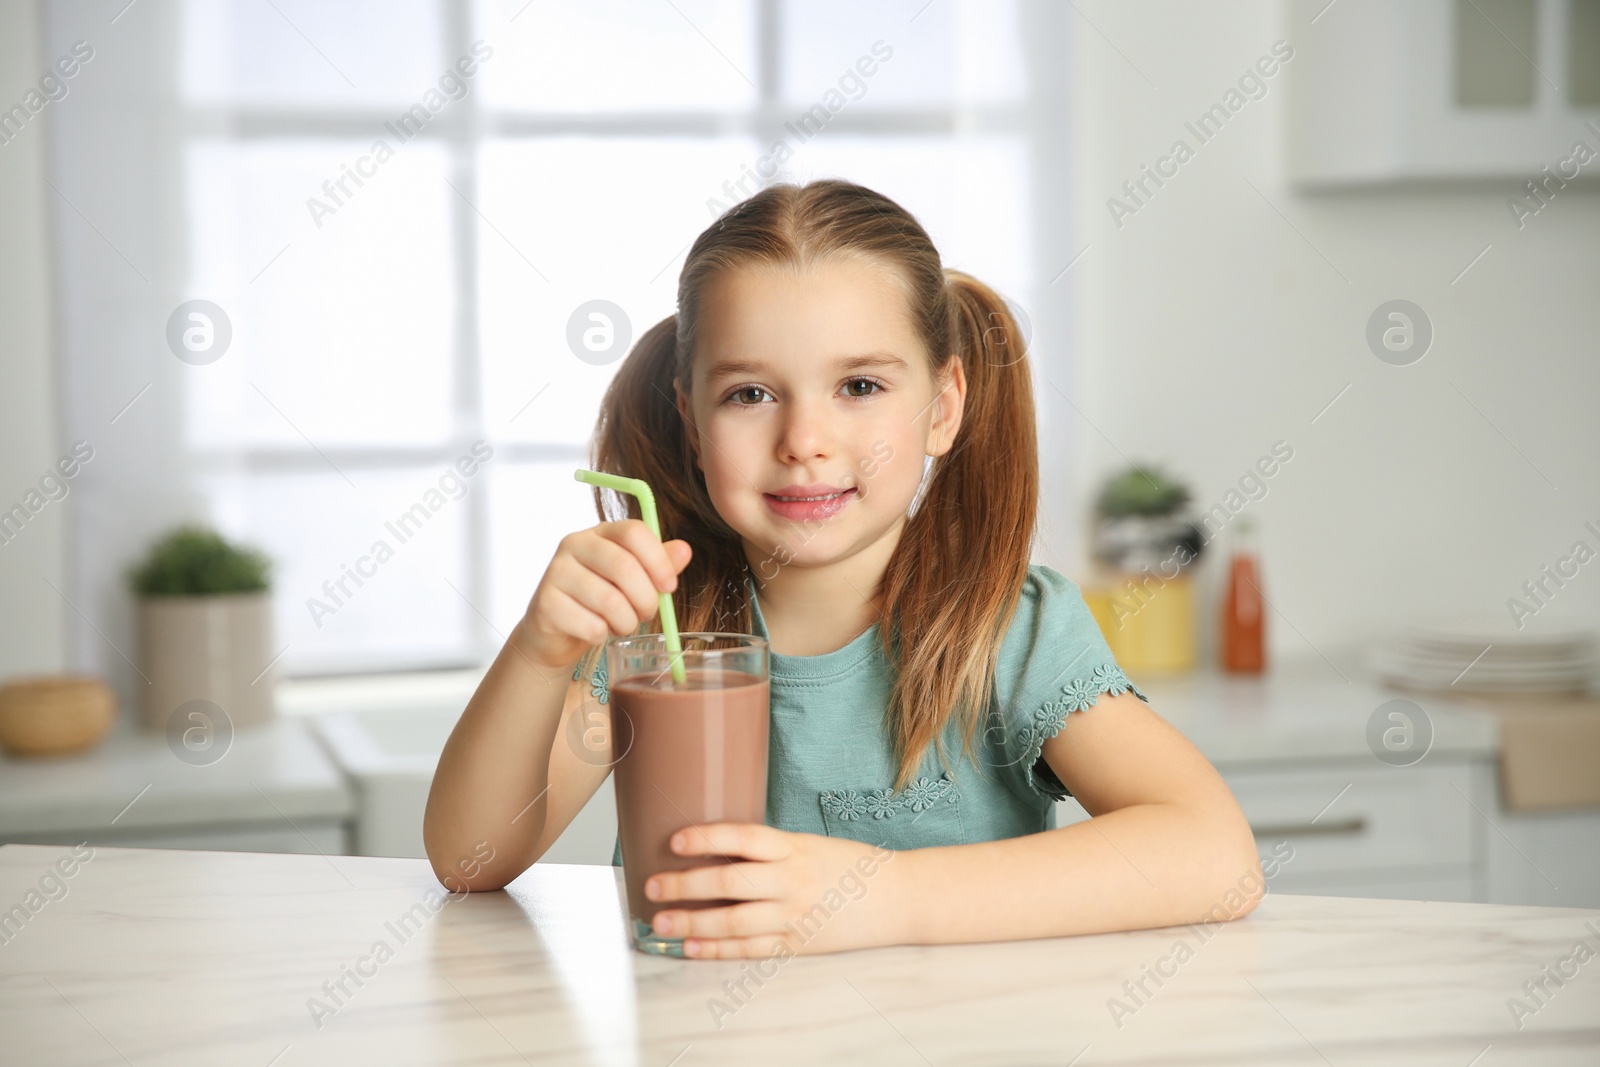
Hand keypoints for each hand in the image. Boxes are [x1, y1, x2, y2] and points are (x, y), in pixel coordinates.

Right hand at [515, 520, 692, 670]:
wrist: (556, 632)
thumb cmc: (601, 601)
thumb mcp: (635, 580)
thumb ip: (659, 564)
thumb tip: (685, 549)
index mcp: (600, 532)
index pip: (634, 532)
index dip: (659, 561)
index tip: (669, 586)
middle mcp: (574, 544)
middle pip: (624, 566)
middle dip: (646, 599)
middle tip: (646, 614)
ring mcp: (555, 572)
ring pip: (610, 601)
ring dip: (626, 622)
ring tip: (622, 624)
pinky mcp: (545, 603)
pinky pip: (590, 625)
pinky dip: (602, 635)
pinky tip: (596, 632)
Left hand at [643, 823, 905, 957]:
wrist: (898, 897)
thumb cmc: (850, 865)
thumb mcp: (809, 844)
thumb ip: (770, 850)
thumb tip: (716, 850)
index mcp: (795, 848)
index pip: (743, 838)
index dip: (707, 838)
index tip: (675, 840)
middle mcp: (793, 880)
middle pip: (730, 883)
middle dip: (685, 885)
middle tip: (651, 886)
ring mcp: (795, 915)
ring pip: (734, 921)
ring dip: (693, 923)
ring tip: (661, 922)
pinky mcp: (798, 943)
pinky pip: (751, 949)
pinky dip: (719, 950)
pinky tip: (693, 948)